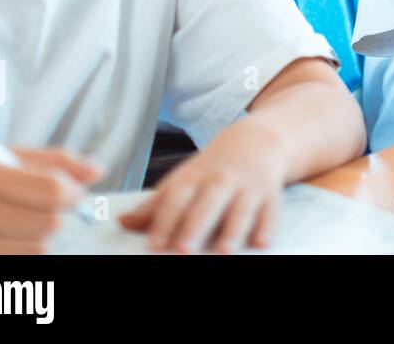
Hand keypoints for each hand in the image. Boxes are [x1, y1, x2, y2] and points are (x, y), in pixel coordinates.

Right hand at [0, 147, 98, 253]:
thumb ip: (52, 161)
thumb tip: (98, 171)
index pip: (51, 190)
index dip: (73, 194)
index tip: (74, 194)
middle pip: (50, 223)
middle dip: (56, 215)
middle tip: (43, 208)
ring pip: (39, 247)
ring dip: (40, 236)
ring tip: (18, 223)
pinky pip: (20, 264)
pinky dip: (24, 252)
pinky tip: (7, 239)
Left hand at [119, 121, 286, 253]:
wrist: (256, 142)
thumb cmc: (214, 168)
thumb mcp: (184, 179)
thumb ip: (156, 204)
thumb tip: (122, 222)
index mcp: (195, 177)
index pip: (176, 198)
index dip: (164, 221)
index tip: (154, 244)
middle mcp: (222, 181)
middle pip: (208, 202)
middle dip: (196, 225)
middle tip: (184, 250)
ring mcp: (248, 187)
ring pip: (241, 208)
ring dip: (232, 229)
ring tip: (222, 251)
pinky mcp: (271, 195)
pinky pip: (271, 211)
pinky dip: (267, 226)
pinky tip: (261, 242)